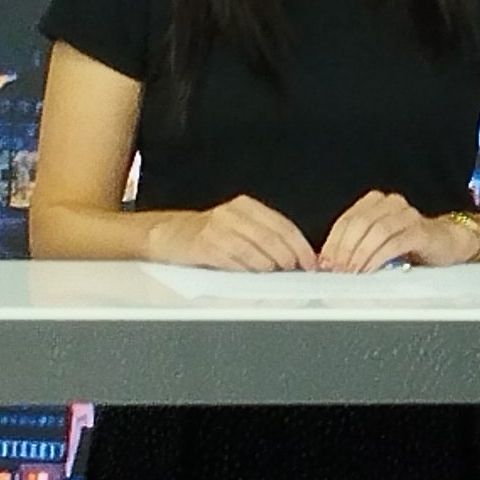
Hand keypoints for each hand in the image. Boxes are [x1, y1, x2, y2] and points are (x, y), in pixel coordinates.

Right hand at [149, 195, 316, 271]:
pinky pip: (233, 260)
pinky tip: (252, 273)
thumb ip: (265, 235)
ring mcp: (216, 229)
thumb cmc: (210, 233)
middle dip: (288, 257)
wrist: (169, 234)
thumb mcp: (240, 225)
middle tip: (294, 269)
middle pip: (271, 238)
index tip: (310, 261)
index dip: (300, 246)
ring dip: (269, 265)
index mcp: (246, 206)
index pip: (283, 226)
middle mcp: (232, 214)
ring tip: (274, 272)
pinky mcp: (204, 245)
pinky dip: (247, 269)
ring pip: (254, 249)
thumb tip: (298, 256)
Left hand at [318, 192, 469, 272]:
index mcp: (376, 202)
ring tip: (351, 273)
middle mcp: (391, 203)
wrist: (447, 243)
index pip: (347, 219)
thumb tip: (328, 262)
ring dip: (359, 255)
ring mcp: (408, 215)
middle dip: (344, 250)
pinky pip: (394, 243)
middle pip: (359, 224)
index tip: (324, 263)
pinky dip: (378, 258)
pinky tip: (369, 270)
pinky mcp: (421, 231)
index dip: (333, 242)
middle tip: (336, 270)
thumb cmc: (410, 244)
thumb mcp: (378, 241)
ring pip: (375, 232)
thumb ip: (356, 245)